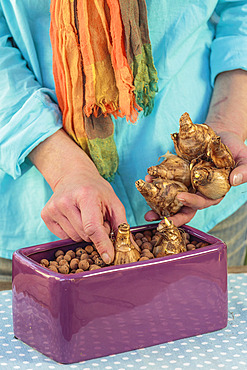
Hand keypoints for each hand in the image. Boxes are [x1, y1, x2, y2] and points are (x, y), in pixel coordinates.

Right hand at [29, 129, 126, 263]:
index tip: (108, 258)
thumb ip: (121, 225)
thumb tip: (129, 247)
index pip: (93, 227)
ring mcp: (53, 208)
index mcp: (86, 195)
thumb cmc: (96, 190)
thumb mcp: (113, 202)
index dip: (102, 244)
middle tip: (98, 219)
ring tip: (86, 216)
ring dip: (84, 233)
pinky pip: (63, 237)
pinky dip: (72, 232)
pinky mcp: (45, 214)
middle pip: (85, 235)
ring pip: (75, 238)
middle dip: (96, 234)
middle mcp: (66, 201)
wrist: (73, 176)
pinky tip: (74, 218)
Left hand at [144, 130, 246, 226]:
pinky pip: (165, 179)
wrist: (219, 134)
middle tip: (153, 218)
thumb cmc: (233, 149)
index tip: (180, 198)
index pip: (201, 203)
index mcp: (213, 193)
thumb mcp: (244, 157)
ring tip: (144, 194)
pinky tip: (148, 177)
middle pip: (181, 208)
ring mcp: (185, 183)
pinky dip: (156, 180)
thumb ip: (244, 170)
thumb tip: (235, 180)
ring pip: (170, 196)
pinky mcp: (177, 173)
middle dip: (167, 215)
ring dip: (156, 199)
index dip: (191, 203)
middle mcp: (197, 191)